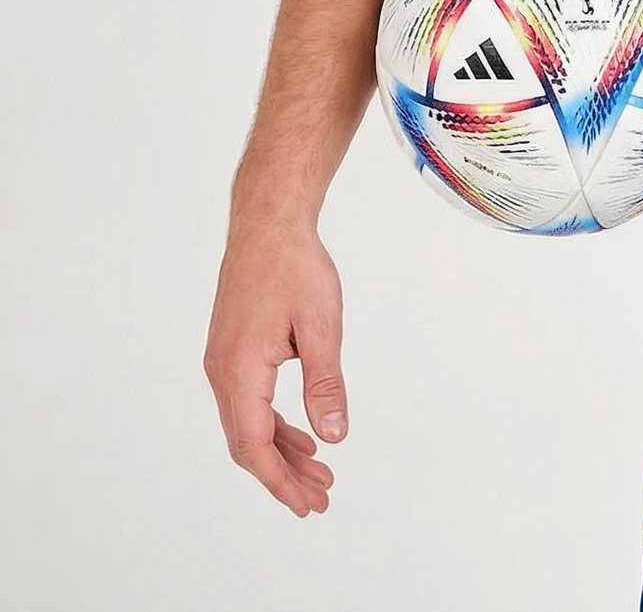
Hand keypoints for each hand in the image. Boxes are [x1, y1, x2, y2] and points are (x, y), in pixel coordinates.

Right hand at [204, 220, 346, 515]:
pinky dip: (275, 425)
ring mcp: (224, 364)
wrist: (267, 225)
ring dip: (282, 451)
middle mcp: (222, 373)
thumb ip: (325, 383)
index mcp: (238, 370)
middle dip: (284, 474)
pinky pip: (250, 403)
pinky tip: (303, 436)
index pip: (253, 444)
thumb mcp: (321, 325)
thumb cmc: (295, 268)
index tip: (306, 503)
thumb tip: (334, 436)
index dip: (280, 480)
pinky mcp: (233, 353)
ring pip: (249, 424)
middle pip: (248, 443)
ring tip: (319, 473)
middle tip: (319, 499)